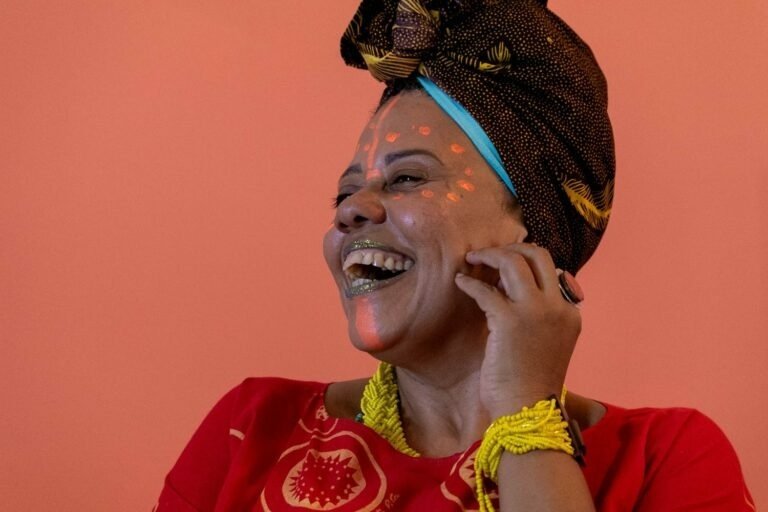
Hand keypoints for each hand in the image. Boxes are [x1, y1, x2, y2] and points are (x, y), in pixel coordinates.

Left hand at [454, 243, 580, 417]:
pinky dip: (469, 283)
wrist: (529, 411)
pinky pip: (485, 289)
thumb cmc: (533, 383)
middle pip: (538, 255)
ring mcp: (535, 311)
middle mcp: (557, 306)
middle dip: (511, 247)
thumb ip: (540, 316)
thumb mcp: (548, 343)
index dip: (526, 262)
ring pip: (514, 261)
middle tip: (489, 254)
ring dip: (489, 255)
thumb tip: (510, 293)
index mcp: (569, 312)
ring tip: (472, 259)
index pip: (551, 270)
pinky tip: (460, 283)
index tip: (505, 265)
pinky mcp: (509, 320)